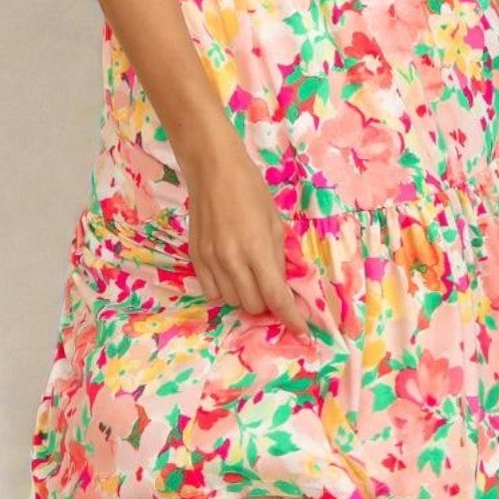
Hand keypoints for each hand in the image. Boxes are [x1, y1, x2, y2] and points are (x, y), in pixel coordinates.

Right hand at [177, 131, 310, 336]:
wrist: (212, 169)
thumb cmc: (250, 189)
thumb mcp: (275, 222)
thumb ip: (278, 256)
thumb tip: (283, 283)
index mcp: (256, 250)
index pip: (276, 297)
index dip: (292, 317)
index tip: (303, 329)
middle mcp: (231, 261)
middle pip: (253, 305)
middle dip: (267, 303)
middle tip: (273, 289)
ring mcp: (210, 261)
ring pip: (231, 301)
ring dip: (246, 297)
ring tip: (251, 278)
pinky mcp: (195, 258)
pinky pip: (211, 291)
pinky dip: (225, 290)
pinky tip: (232, 275)